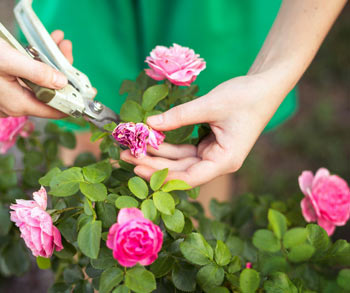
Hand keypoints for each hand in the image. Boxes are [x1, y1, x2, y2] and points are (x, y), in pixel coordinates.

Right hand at [0, 30, 72, 117]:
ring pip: (39, 82)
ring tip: (57, 43)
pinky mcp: (6, 85)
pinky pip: (28, 76)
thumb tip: (62, 82)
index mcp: (19, 103)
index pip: (55, 110)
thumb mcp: (9, 61)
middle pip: (49, 91)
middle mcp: (16, 103)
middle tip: (66, 50)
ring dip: (49, 62)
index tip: (87, 91)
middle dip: (61, 70)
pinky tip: (40, 47)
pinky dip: (36, 62)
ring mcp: (10, 95)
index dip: (72, 101)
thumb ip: (37, 73)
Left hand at [121, 74, 282, 186]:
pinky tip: (151, 139)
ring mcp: (213, 154)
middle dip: (153, 164)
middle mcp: (218, 163)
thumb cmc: (245, 97)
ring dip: (158, 155)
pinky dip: (168, 145)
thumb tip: (149, 123)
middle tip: (126, 156)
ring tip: (132, 148)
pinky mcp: (209, 145)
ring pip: (180, 160)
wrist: (264, 87)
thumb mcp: (210, 105)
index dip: (162, 175)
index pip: (189, 177)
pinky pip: (185, 149)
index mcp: (225, 161)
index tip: (137, 167)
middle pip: (181, 171)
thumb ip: (178, 116)